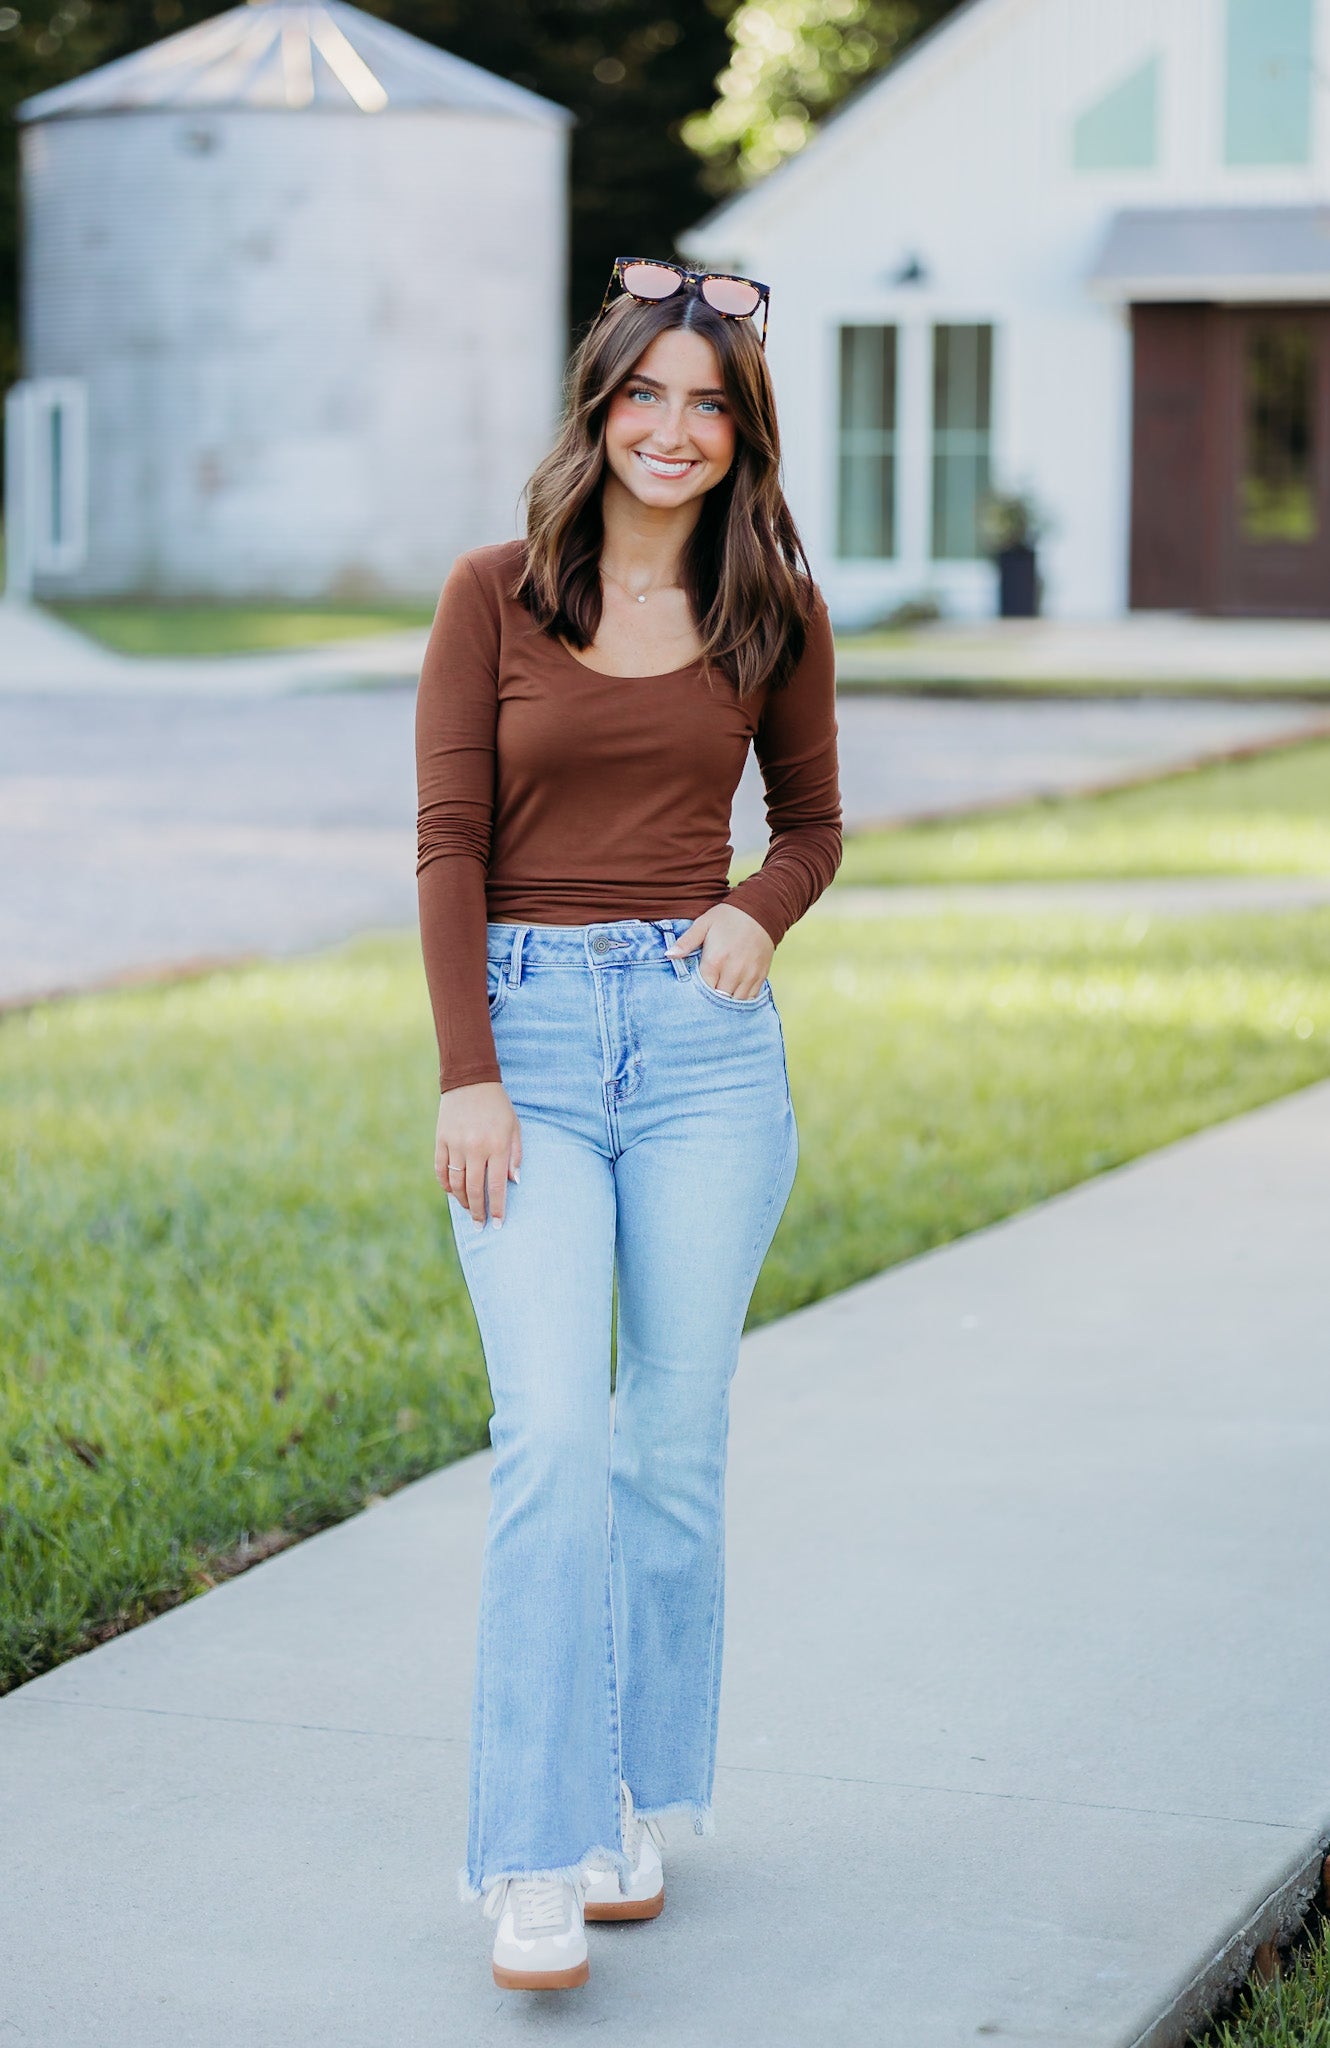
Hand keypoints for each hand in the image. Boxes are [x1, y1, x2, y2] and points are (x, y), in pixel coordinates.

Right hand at [435, 1082, 521, 1228]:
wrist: (470, 1081)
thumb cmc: (498, 1106)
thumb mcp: (514, 1127)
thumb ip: (515, 1155)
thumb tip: (515, 1182)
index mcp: (497, 1146)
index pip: (497, 1186)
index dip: (497, 1208)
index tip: (498, 1224)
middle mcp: (476, 1148)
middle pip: (475, 1189)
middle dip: (478, 1211)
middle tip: (480, 1225)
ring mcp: (456, 1144)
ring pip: (456, 1183)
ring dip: (462, 1200)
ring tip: (468, 1210)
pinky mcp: (441, 1140)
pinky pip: (441, 1169)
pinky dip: (446, 1184)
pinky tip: (452, 1192)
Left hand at [665, 901, 773, 998]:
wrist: (761, 910)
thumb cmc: (729, 916)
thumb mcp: (703, 924)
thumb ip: (686, 942)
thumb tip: (669, 955)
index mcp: (715, 961)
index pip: (703, 990)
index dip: (697, 993)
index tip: (693, 991)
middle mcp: (733, 971)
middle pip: (719, 999)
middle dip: (711, 1000)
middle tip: (705, 996)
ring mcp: (749, 975)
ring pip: (736, 1002)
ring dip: (727, 1001)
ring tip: (719, 996)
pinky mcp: (761, 975)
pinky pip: (751, 998)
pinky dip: (741, 999)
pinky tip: (734, 994)